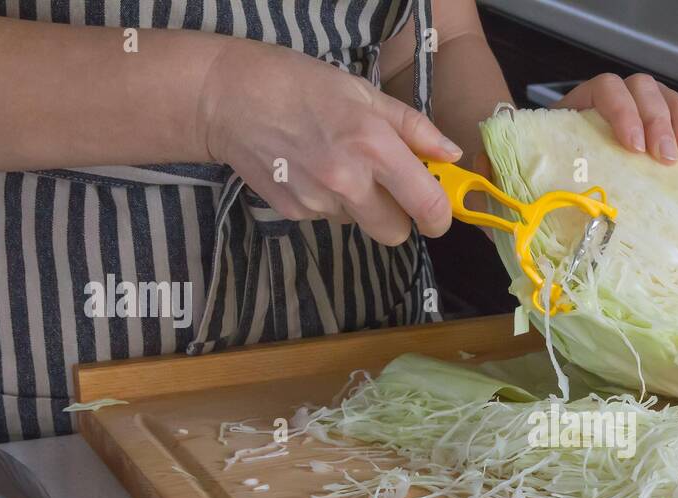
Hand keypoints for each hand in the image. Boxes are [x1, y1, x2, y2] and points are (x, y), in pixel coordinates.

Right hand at [200, 38, 461, 243]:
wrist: (227, 96)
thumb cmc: (300, 84)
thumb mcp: (364, 93)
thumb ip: (413, 128)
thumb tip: (451, 155)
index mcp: (374, 146)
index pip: (426, 206)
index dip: (440, 217)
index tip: (438, 214)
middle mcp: (348, 182)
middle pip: (395, 233)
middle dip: (397, 216)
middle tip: (384, 186)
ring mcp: (318, 203)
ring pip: (360, 225)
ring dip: (358, 205)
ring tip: (334, 164)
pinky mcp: (293, 213)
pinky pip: (328, 219)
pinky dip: (327, 202)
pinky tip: (309, 169)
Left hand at [553, 73, 677, 163]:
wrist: (565, 171)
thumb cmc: (563, 165)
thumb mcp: (556, 157)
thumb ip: (555, 152)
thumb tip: (554, 162)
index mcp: (584, 99)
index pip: (607, 88)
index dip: (624, 111)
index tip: (635, 146)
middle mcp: (614, 95)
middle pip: (641, 88)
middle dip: (655, 120)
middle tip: (664, 156)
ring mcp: (638, 104)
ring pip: (661, 94)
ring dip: (676, 120)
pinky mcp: (655, 121)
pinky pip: (676, 109)